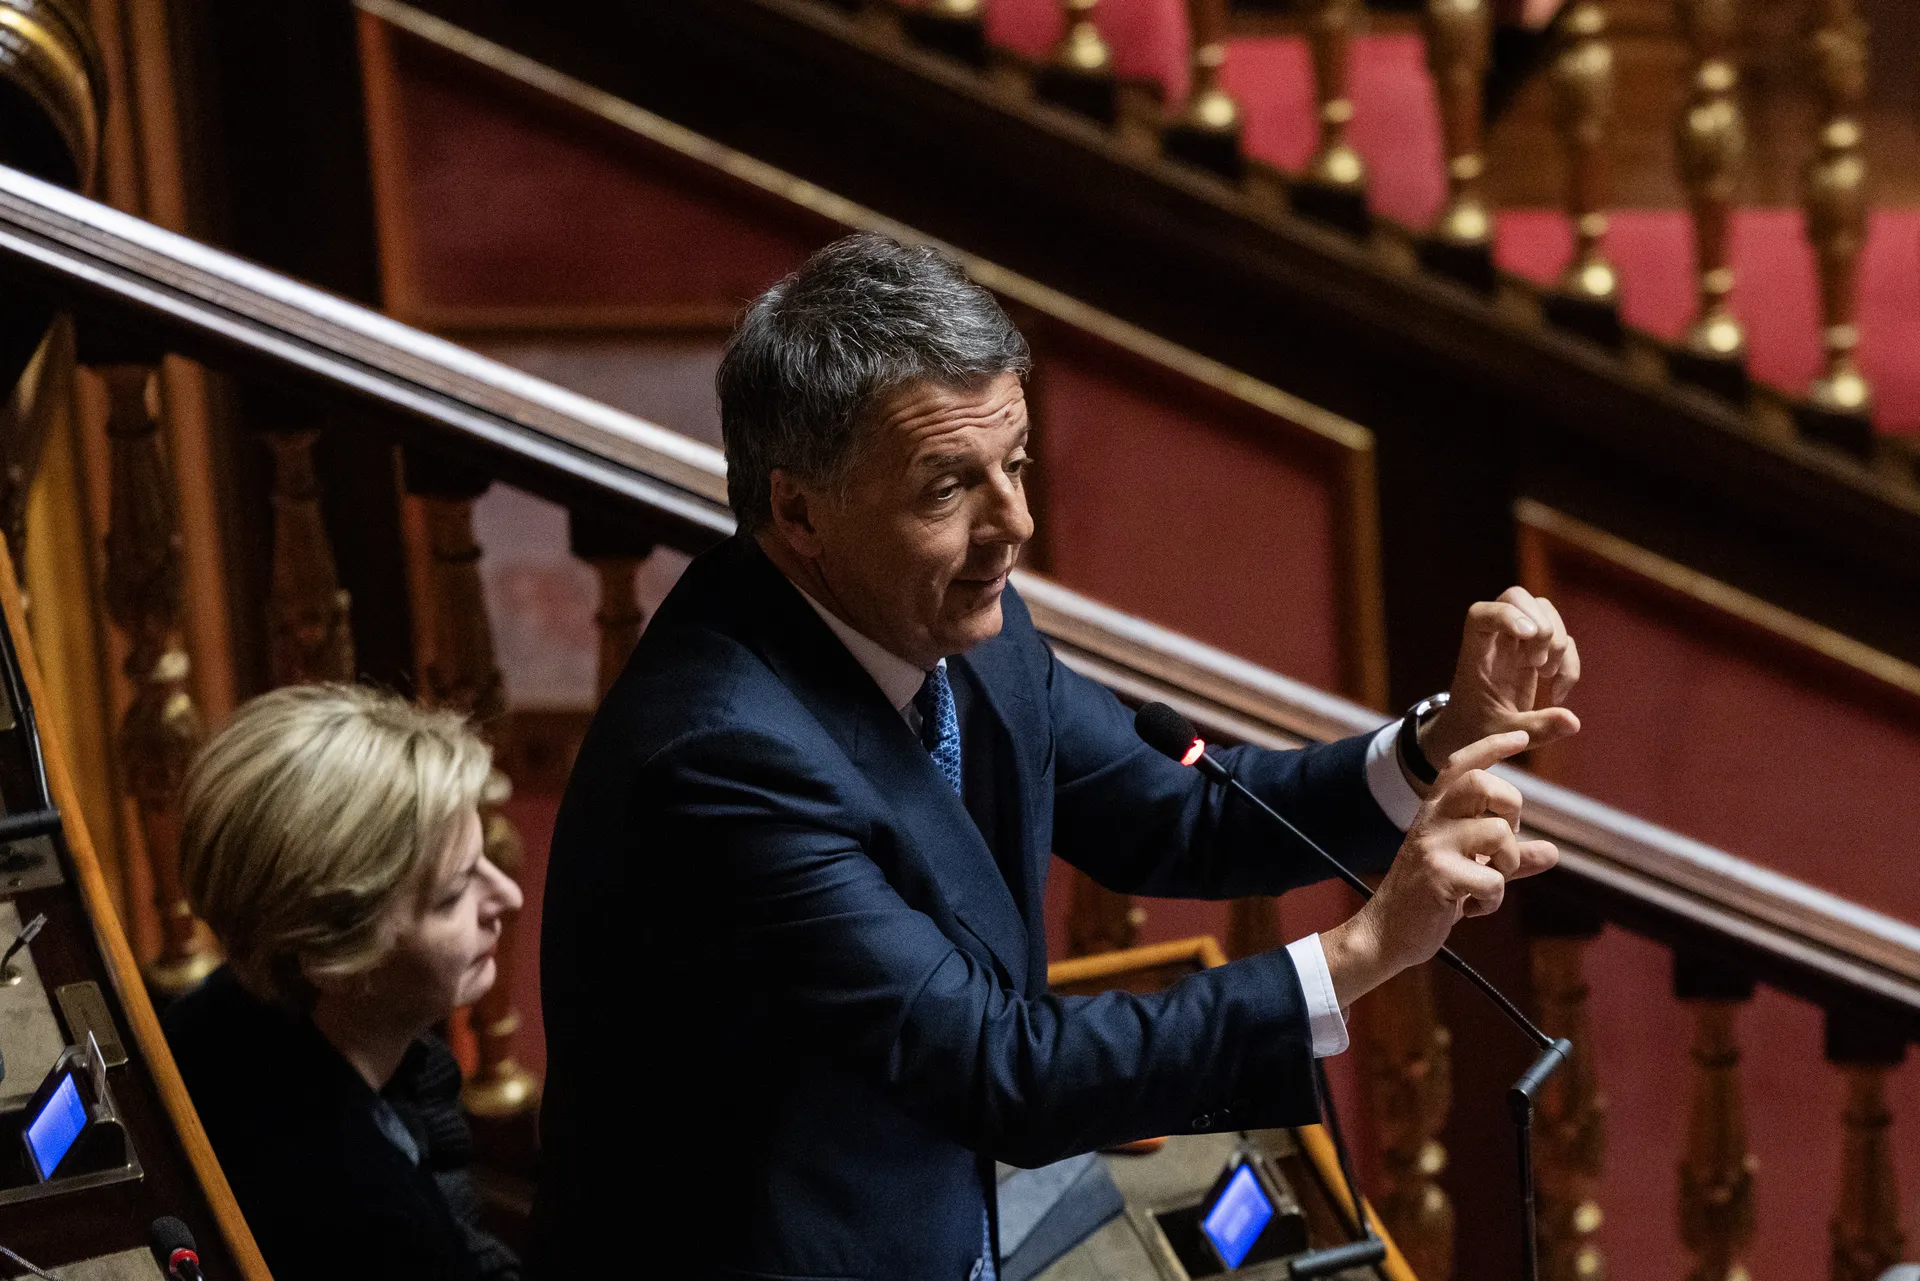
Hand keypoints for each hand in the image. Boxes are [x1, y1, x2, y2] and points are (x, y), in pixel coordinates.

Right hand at [1320, 731, 1557, 1007]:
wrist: (1386, 934)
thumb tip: (1552, 852)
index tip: (1518, 735)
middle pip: (1482, 783)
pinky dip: (1493, 901)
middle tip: (1506, 840)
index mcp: (1435, 812)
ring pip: (1498, 833)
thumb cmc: (1429, 898)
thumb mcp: (1471, 871)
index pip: (1461, 765)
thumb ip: (1509, 859)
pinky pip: (1493, 880)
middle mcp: (1431, 821)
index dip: (1491, 747)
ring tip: (1489, 884)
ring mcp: (1433, 846)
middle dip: (1510, 807)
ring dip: (1508, 864)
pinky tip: (1472, 910)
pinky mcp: (1438, 876)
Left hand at [1421, 587, 1581, 768]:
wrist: (1473, 732)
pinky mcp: (1536, 652)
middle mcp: (1496, 639)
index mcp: (1476, 653)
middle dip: (1540, 624)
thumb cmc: (1476, 730)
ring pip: (1544, 610)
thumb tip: (1574, 722)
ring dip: (1557, 641)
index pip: (1482, 614)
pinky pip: (1562, 639)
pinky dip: (1568, 663)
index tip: (1529, 635)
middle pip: (1517, 597)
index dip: (1506, 614)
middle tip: (1537, 664)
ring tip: (1546, 675)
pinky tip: (1558, 694)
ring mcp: (1517, 642)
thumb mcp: (1502, 736)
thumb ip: (1536, 728)